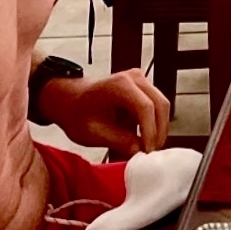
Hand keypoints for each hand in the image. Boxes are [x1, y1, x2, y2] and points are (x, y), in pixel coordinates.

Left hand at [44, 70, 169, 155]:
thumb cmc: (76, 113)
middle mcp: (134, 77)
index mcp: (119, 85)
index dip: (150, 132)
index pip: (145, 108)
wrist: (69, 99)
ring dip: (157, 127)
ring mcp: (140, 80)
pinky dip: (152, 122)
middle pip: (160, 104)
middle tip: (151, 152)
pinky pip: (156, 106)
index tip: (147, 151)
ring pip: (161, 105)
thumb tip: (140, 150)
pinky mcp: (143, 87)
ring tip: (146, 146)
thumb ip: (118, 141)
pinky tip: (141, 136)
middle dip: (158, 131)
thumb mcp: (93, 132)